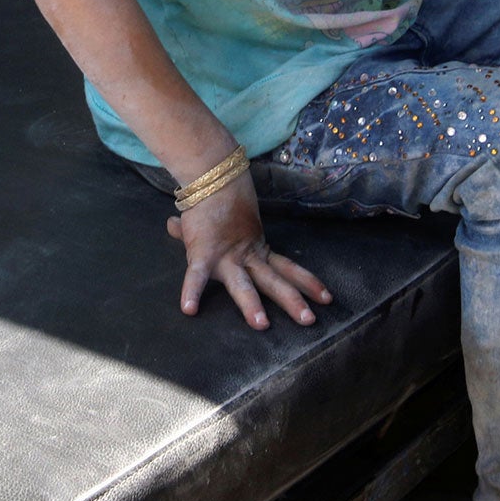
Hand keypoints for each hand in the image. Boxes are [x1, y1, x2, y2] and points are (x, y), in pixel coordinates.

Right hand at [165, 173, 333, 330]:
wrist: (212, 175)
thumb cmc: (216, 202)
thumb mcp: (221, 224)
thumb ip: (208, 233)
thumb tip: (172, 225)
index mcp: (257, 251)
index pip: (287, 269)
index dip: (307, 282)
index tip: (327, 297)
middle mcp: (247, 257)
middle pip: (274, 282)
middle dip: (292, 301)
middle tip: (309, 320)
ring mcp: (226, 258)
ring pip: (243, 285)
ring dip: (252, 305)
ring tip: (261, 325)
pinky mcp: (202, 254)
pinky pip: (196, 275)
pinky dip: (191, 291)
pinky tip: (189, 309)